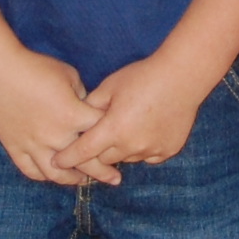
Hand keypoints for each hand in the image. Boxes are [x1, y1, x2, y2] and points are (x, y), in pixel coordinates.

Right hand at [0, 47, 105, 186]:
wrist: (0, 72)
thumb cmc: (37, 68)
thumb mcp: (69, 75)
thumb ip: (83, 96)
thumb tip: (88, 108)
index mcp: (73, 116)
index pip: (101, 133)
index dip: (113, 137)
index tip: (119, 143)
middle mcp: (56, 136)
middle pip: (85, 162)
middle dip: (103, 173)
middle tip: (114, 179)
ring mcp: (34, 146)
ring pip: (57, 175)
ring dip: (73, 179)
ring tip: (83, 181)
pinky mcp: (16, 149)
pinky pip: (32, 171)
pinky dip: (43, 176)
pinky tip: (52, 174)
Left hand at [60, 53, 207, 182]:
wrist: (182, 77)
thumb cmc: (143, 77)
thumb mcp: (110, 86)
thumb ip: (91, 105)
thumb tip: (78, 116)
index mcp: (113, 129)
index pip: (83, 151)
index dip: (67, 157)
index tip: (56, 161)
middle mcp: (130, 146)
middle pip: (104, 159)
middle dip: (97, 151)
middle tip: (99, 136)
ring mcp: (151, 151)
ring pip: (126, 158)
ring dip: (121, 149)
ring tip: (128, 126)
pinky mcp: (167, 151)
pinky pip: (147, 156)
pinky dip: (142, 148)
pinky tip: (146, 129)